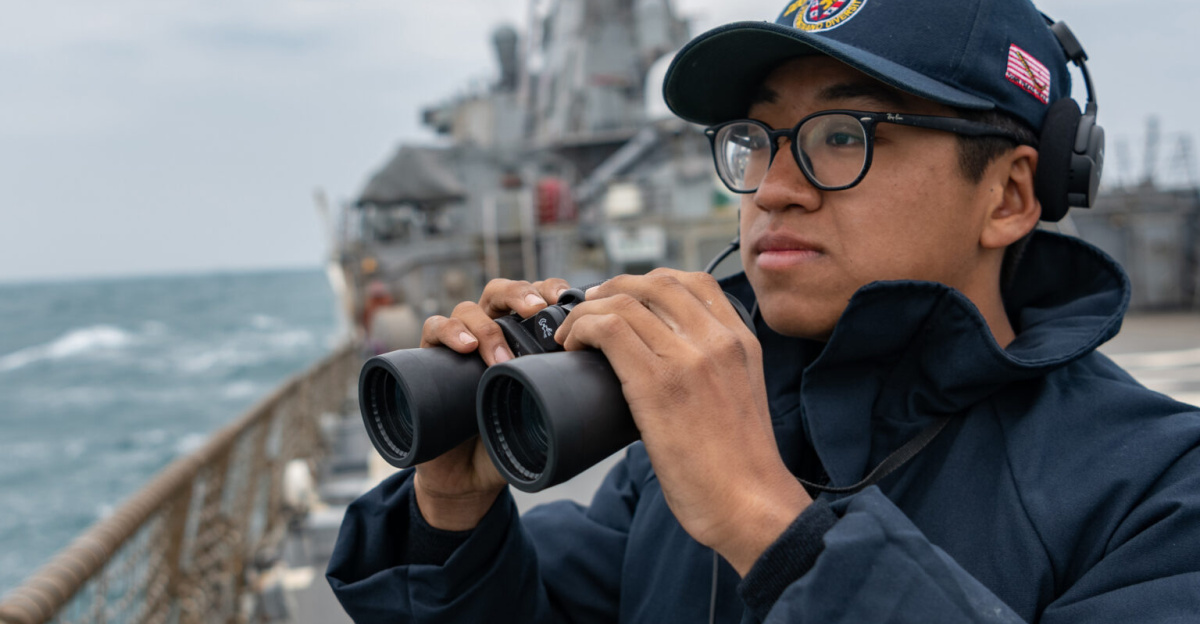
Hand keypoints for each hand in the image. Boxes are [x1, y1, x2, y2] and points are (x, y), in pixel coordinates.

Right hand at [413, 277, 570, 530]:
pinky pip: (433, 329)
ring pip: (468, 308)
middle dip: (520, 294)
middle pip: (502, 292)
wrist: (469, 475)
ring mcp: (459, 344)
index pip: (536, 297)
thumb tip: (632, 411)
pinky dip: (448, 331)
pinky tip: (465, 347)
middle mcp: (490, 332)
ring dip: (485, 325)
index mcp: (522, 337)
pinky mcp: (429, 359)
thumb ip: (580, 408)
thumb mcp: (550, 418)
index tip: (570, 298)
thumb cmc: (513, 439)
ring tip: (500, 355)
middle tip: (537, 311)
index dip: (551, 289)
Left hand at [555, 269, 810, 575]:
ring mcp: (688, 358)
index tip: (624, 299)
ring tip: (572, 333)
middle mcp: (717, 340)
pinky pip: (609, 329)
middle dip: (613, 288)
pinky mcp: (658, 384)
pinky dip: (582, 328)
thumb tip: (663, 363)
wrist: (750, 504)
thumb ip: (713, 369)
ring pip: (625, 302)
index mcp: (740, 340)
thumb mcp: (740, 396)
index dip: (649, 282)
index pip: (695, 282)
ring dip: (588, 310)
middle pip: (655, 282)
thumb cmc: (739, 466)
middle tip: (589, 310)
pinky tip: (572, 346)